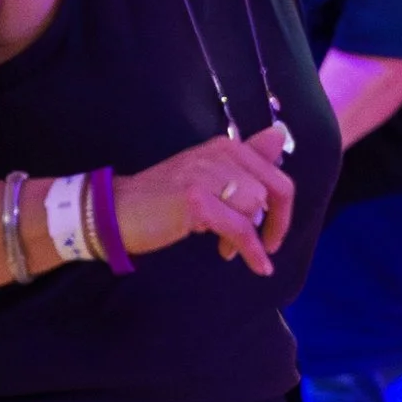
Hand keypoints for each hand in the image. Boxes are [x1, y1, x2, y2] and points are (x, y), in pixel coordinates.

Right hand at [112, 124, 294, 274]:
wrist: (118, 210)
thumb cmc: (164, 198)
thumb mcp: (209, 177)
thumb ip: (245, 159)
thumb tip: (279, 135)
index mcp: (226, 147)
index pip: (274, 172)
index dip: (283, 207)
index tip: (273, 230)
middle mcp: (219, 153)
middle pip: (272, 190)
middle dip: (276, 223)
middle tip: (266, 246)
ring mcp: (206, 174)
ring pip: (254, 208)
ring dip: (249, 237)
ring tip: (228, 249)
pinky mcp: (195, 199)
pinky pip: (239, 228)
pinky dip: (250, 250)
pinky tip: (255, 265)